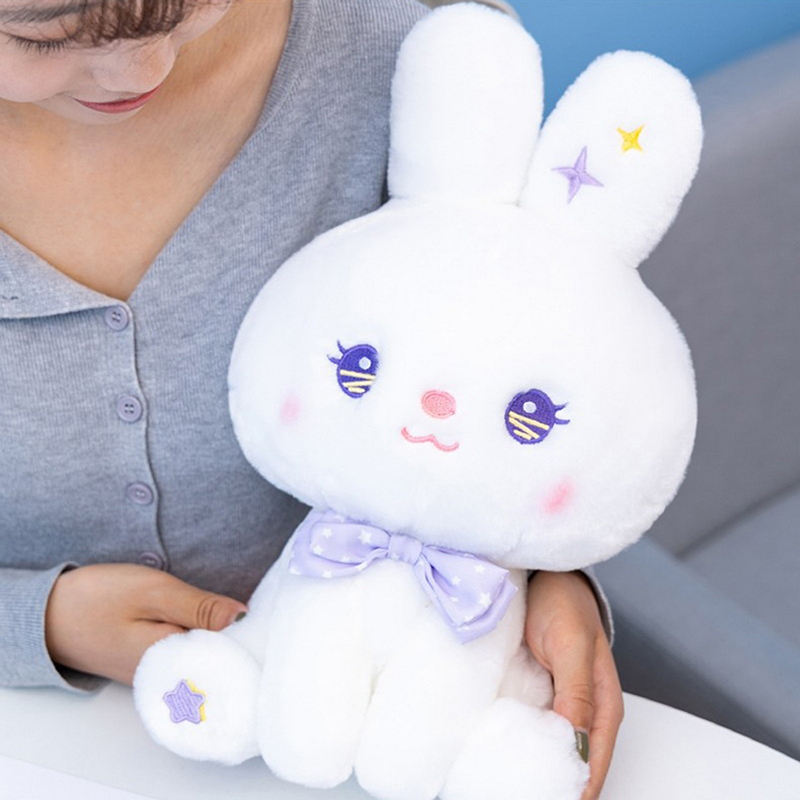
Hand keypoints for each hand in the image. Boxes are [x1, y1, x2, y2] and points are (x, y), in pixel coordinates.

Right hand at [45, 564, 247, 685]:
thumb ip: (201, 608)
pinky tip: (218, 624)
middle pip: (222, 665)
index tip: (270, 616)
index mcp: (171, 665)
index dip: (254, 639)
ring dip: (227, 640)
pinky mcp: (156, 664)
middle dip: (244, 641)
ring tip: (248, 616)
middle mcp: (169, 679)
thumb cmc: (97, 599)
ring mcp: (162, 674)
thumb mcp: (154, 593)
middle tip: (264, 613)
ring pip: (209, 661)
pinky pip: (192, 657)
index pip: (229, 661)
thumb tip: (245, 618)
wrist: (49, 613)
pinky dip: (208, 641)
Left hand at [525, 570, 622, 799]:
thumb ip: (576, 692)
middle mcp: (582, 713)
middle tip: (517, 790)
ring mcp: (556, 706)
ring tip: (505, 782)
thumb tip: (576, 741)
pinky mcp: (534, 696)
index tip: (551, 799)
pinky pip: (526, 728)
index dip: (576, 791)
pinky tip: (495, 754)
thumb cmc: (564, 604)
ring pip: (547, 750)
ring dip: (531, 766)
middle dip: (552, 784)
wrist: (543, 577)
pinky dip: (515, 743)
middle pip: (572, 764)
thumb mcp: (571, 645)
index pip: (593, 766)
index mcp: (603, 707)